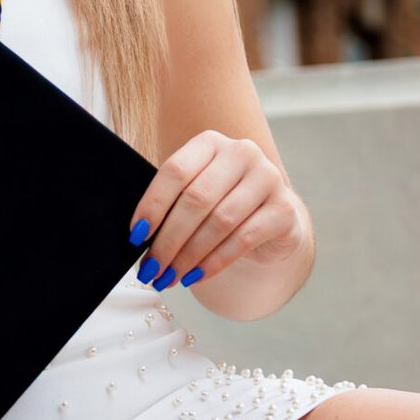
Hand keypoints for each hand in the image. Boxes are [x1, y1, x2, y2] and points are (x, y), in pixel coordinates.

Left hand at [125, 129, 304, 292]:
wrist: (270, 217)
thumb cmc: (220, 204)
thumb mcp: (195, 193)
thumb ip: (171, 204)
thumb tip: (137, 237)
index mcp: (210, 142)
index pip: (176, 171)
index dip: (152, 205)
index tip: (135, 237)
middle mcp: (242, 152)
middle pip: (196, 198)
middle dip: (168, 239)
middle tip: (150, 268)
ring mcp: (268, 178)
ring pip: (219, 221)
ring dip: (189, 255)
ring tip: (169, 277)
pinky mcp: (284, 209)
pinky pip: (243, 239)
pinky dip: (214, 262)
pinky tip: (196, 276)